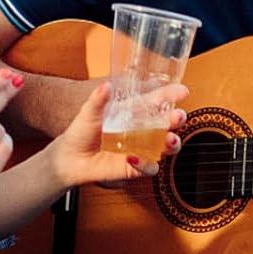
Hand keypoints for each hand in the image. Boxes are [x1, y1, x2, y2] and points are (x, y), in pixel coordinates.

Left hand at [50, 81, 188, 185]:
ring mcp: (142, 148)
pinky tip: (134, 159)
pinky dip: (146, 164)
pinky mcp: (136, 167)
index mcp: (134, 112)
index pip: (157, 101)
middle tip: (178, 116)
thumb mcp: (88, 112)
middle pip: (168, 124)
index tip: (182, 91)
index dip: (171, 95)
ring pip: (166, 146)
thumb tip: (105, 86)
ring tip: (169, 140)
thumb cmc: (81, 132)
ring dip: (172, 143)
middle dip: (177, 119)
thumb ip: (98, 100)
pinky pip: (150, 167)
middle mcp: (143, 130)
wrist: (70, 158)